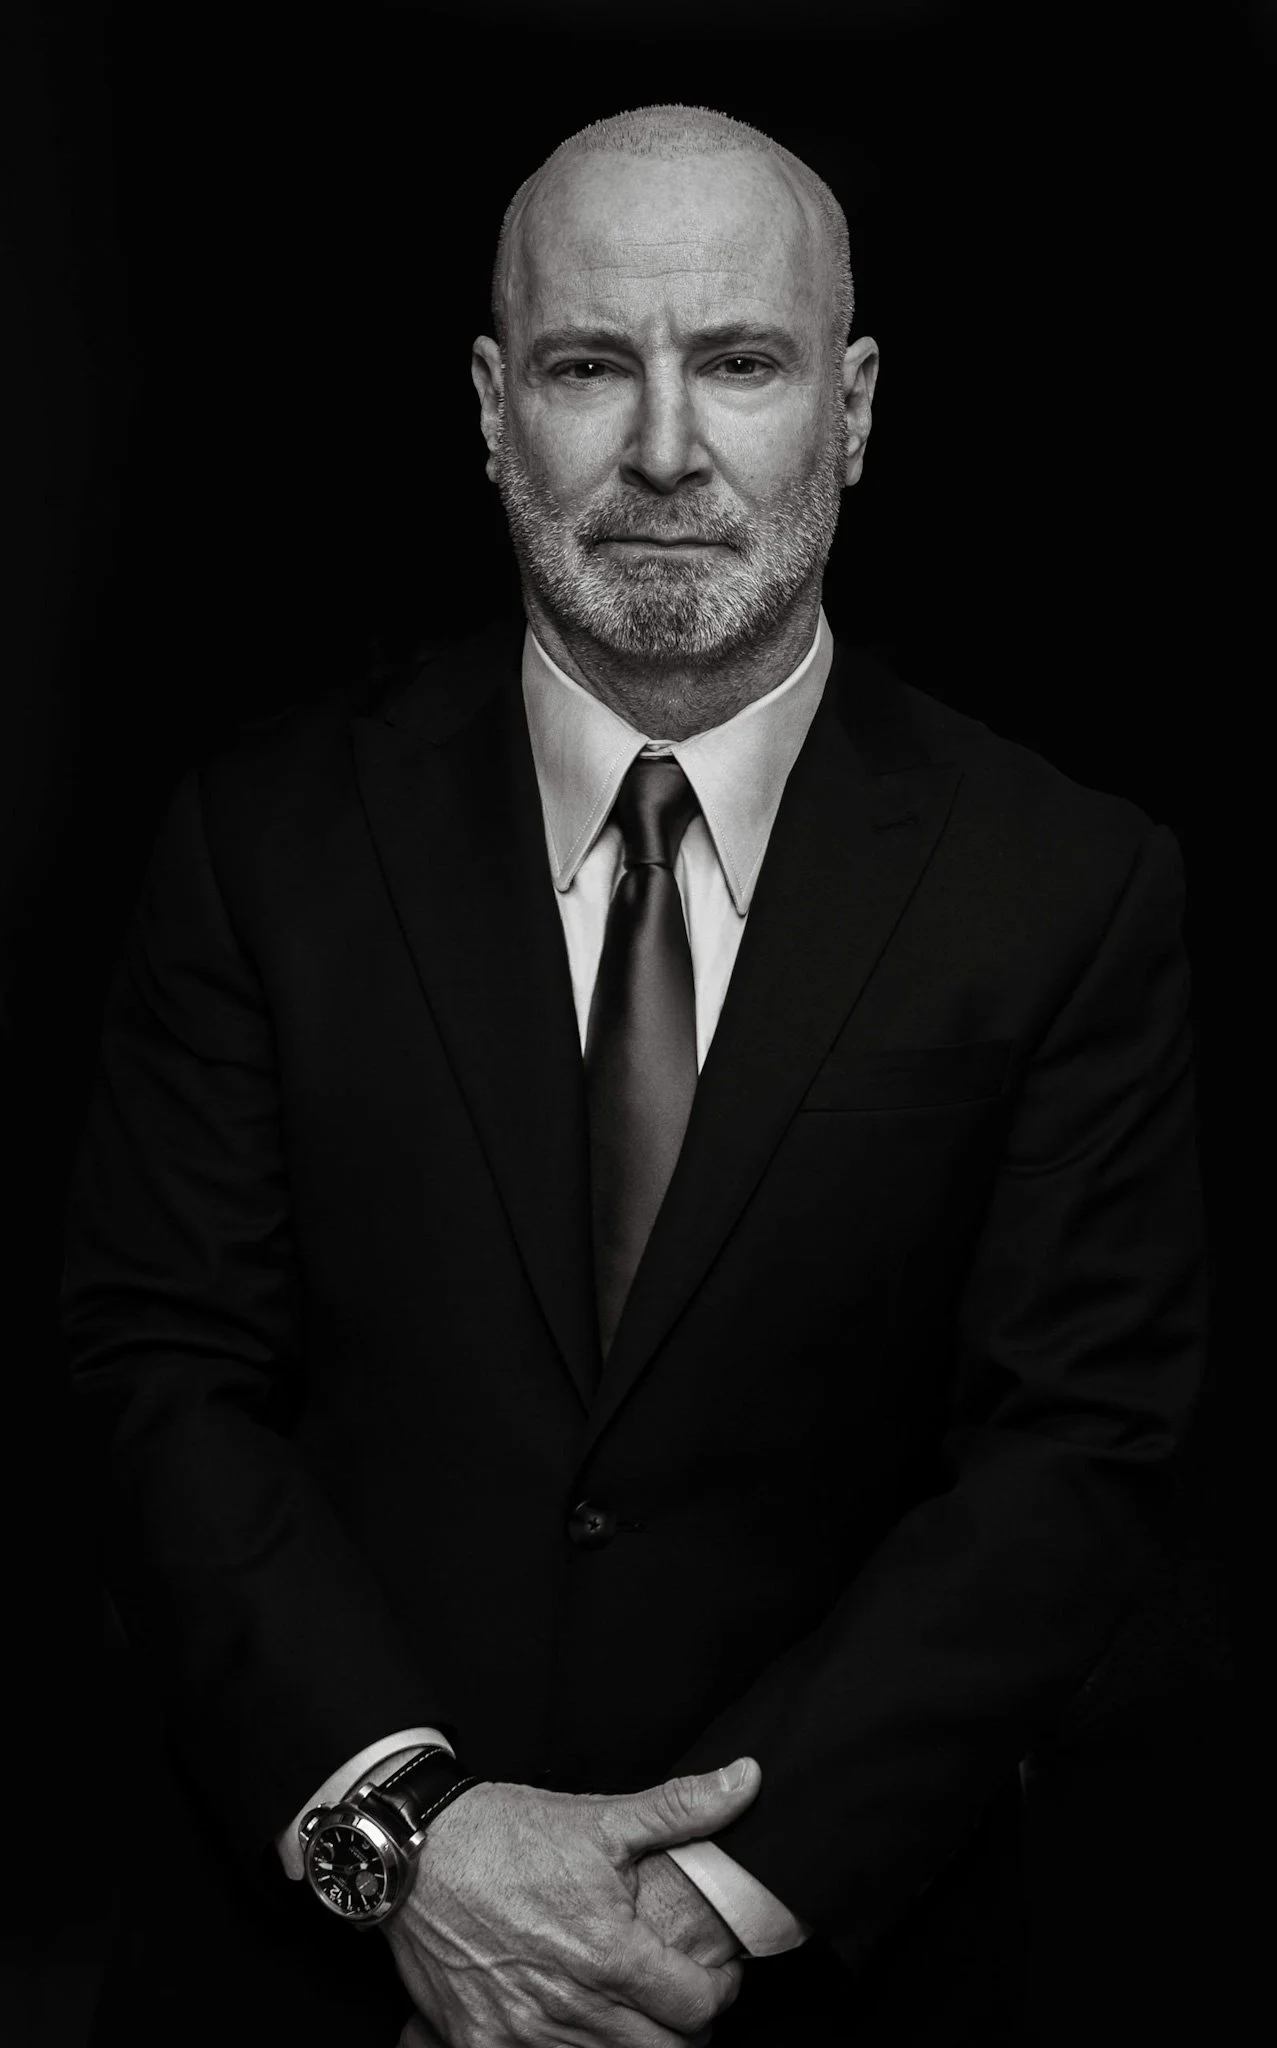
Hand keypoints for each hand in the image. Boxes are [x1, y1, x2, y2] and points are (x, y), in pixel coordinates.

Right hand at [383, 1758, 760, 2047]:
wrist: (416, 1853)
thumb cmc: (507, 1833)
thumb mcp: (602, 1817)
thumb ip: (682, 1808)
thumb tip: (748, 1779)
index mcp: (610, 1953)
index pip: (699, 2008)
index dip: (720, 1990)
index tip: (713, 1971)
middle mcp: (572, 2006)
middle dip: (683, 2027)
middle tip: (677, 1994)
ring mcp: (525, 2034)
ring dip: (630, 2042)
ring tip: (629, 2005)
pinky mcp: (481, 2045)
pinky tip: (572, 2026)